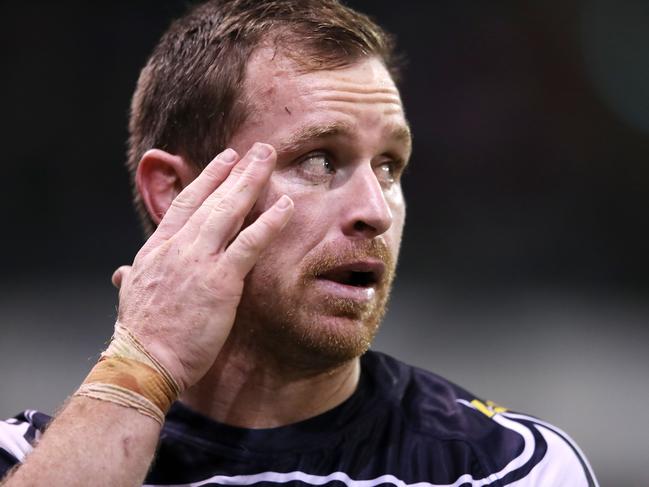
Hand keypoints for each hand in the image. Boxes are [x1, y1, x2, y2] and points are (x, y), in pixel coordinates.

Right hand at [111, 143, 292, 390]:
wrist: (144, 363)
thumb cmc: (141, 335)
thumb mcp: (130, 296)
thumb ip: (131, 278)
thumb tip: (123, 273)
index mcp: (157, 249)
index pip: (185, 203)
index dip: (207, 179)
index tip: (224, 161)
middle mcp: (178, 247)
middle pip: (211, 198)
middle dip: (235, 170)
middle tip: (256, 148)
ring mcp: (199, 261)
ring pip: (229, 211)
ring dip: (251, 181)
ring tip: (269, 158)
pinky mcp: (220, 280)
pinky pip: (250, 243)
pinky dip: (269, 222)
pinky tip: (286, 205)